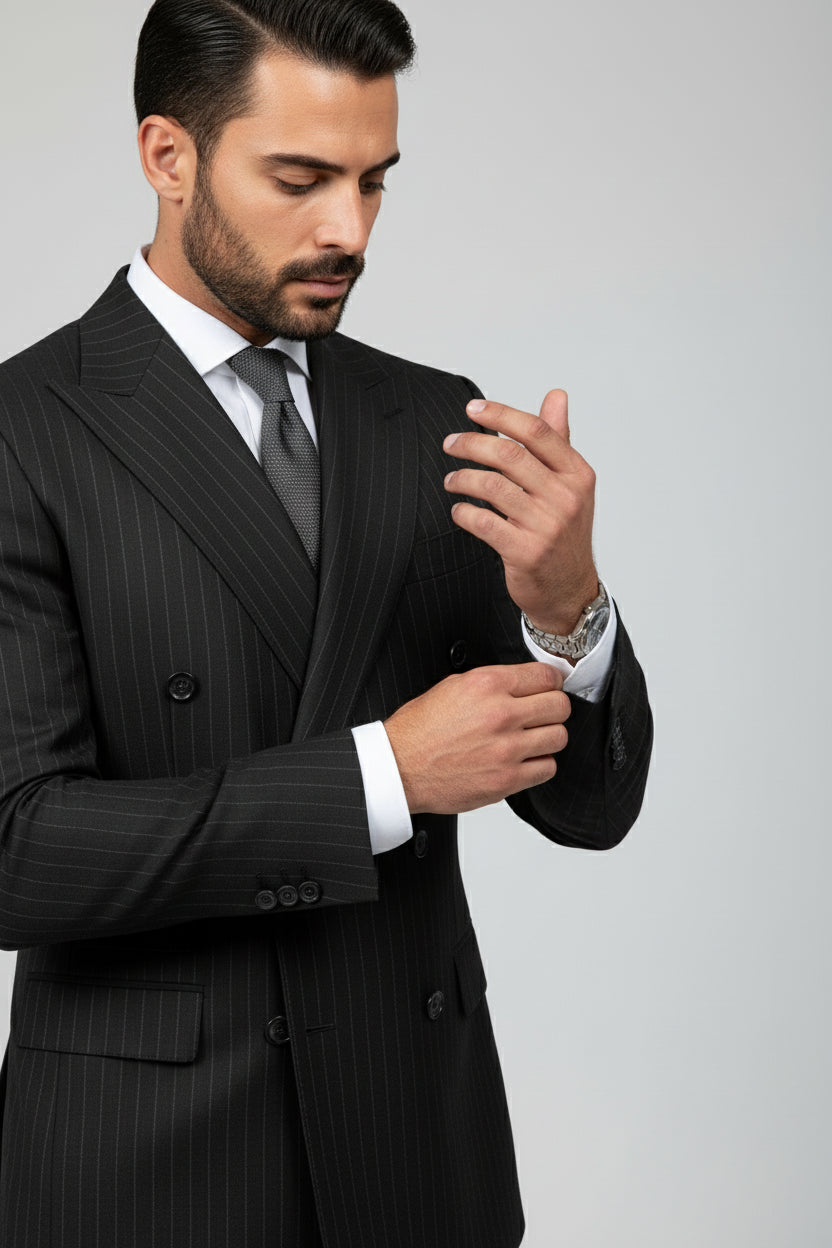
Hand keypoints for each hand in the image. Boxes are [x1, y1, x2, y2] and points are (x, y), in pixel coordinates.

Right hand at [383, 663, 570, 814]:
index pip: (546, 676)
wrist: (400, 768)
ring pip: (559, 737)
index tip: (549, 688)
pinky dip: (540, 764)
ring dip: (549, 737)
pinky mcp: (507, 780)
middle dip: (554, 708)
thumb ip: (493, 683)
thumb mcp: (453, 686)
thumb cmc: (420, 730)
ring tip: (533, 738)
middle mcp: (500, 714)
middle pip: (560, 706)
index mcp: (487, 685)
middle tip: (544, 713)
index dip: (551, 682)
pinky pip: (548, 768)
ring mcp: (506, 749)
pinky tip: (525, 760)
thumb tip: (523, 684)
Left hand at [443, 390, 598, 635]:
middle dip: (471, 443)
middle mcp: (565, 497)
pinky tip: (459, 510)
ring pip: (492, 486)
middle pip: (509, 454)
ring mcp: (546, 526)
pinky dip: (464, 512)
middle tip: (450, 443)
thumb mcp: (571, 485)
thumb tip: (556, 396)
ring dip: (462, 478)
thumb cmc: (565, 533)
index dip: (501, 414)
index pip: (537, 432)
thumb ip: (559, 440)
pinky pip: (484, 522)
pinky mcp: (525, 552)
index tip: (473, 409)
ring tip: (452, 480)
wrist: (570, 591)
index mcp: (577, 474)